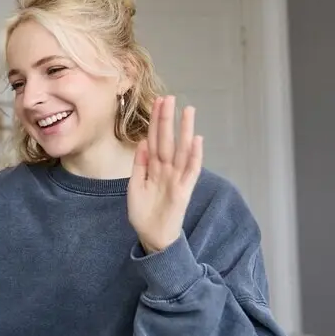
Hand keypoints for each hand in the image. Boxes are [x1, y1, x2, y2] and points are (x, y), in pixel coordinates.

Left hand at [129, 95, 202, 252]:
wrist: (152, 237)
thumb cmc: (144, 213)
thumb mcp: (136, 186)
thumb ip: (139, 165)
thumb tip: (142, 142)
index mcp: (154, 167)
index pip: (155, 139)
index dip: (156, 122)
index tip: (157, 102)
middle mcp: (167, 170)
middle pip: (168, 140)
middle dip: (168, 119)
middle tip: (169, 98)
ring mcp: (177, 179)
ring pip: (182, 150)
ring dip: (185, 131)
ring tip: (188, 111)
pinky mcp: (184, 191)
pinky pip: (191, 171)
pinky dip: (195, 156)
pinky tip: (198, 140)